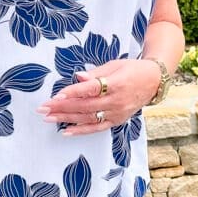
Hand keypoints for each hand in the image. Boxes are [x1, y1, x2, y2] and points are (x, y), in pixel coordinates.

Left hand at [36, 59, 160, 135]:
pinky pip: (97, 128)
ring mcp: (116, 113)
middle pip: (85, 106)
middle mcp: (116, 101)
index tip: (56, 95)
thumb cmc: (133, 69)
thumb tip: (78, 76)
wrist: (154, 82)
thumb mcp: (115, 65)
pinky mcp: (116, 121)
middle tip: (43, 108)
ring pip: (88, 118)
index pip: (91, 89)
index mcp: (116, 83)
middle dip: (62, 107)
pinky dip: (81, 130)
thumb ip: (96, 73)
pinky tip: (66, 131)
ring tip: (48, 118)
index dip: (73, 92)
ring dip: (66, 119)